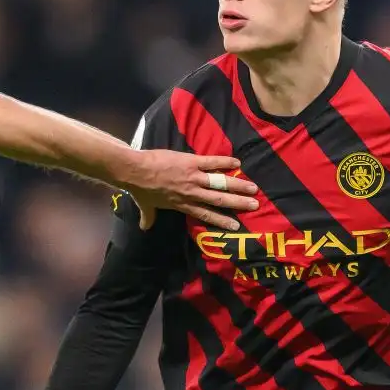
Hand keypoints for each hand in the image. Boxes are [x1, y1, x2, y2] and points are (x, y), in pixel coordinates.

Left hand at [125, 151, 258, 230]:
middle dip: (237, 204)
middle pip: (218, 200)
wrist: (135, 171)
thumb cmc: (140, 189)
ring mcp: (193, 177)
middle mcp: (191, 193)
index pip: (206, 214)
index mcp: (182, 204)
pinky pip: (212, 162)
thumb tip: (144, 227)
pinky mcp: (191, 162)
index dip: (221, 221)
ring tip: (253, 188)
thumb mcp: (146, 206)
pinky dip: (225, 162)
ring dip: (237, 186)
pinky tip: (238, 164)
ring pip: (219, 183)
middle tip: (254, 205)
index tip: (236, 226)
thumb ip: (148, 217)